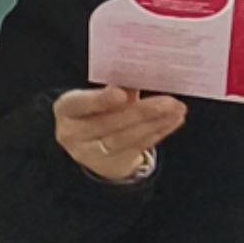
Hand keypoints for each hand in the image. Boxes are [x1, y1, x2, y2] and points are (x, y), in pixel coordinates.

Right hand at [52, 84, 184, 183]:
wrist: (90, 144)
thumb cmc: (96, 110)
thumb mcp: (96, 98)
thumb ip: (115, 89)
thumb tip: (141, 77)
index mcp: (67, 110)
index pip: (80, 104)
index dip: (100, 100)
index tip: (122, 92)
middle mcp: (73, 135)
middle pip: (108, 123)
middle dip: (141, 112)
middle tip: (168, 102)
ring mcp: (91, 154)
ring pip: (125, 138)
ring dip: (155, 123)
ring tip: (177, 110)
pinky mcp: (111, 165)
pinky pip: (137, 148)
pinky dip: (158, 133)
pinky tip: (173, 121)